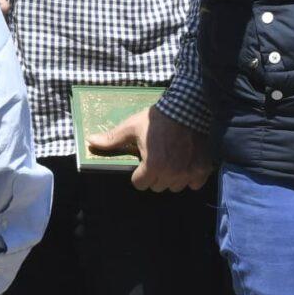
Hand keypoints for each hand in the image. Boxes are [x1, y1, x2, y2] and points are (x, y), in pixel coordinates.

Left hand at [85, 106, 212, 190]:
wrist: (187, 107)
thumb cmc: (157, 118)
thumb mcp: (132, 127)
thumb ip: (112, 139)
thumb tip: (91, 141)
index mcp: (153, 165)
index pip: (140, 185)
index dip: (139, 174)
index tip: (143, 161)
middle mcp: (171, 173)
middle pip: (157, 186)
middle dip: (154, 175)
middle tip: (157, 158)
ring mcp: (188, 172)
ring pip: (175, 186)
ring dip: (172, 177)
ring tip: (172, 160)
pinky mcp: (203, 168)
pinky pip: (194, 184)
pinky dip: (191, 176)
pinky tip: (187, 163)